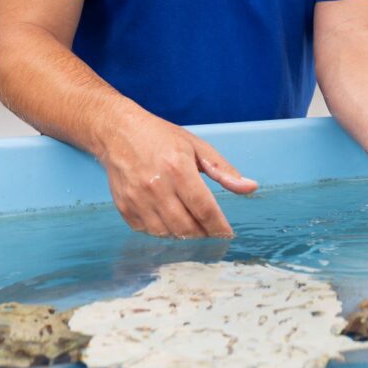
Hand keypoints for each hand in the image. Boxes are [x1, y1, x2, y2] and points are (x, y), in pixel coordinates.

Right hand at [101, 114, 256, 237]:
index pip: (204, 209)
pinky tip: (168, 219)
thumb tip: (250, 188)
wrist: (118, 132)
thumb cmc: (160, 137)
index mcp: (178, 168)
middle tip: (210, 230)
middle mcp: (156, 186)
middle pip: (186, 228)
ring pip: (167, 234)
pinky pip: (147, 231)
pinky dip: (161, 231)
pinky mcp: (124, 207)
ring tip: (191, 225)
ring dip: (183, 235)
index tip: (228, 234)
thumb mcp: (196, 146)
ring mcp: (137, 199)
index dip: (219, 227)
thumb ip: (223, 170)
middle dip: (203, 234)